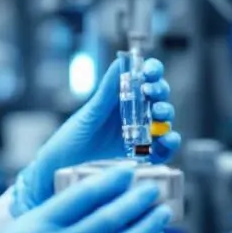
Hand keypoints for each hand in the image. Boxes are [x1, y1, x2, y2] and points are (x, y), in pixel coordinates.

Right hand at [0, 168, 170, 232]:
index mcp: (40, 229)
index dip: (112, 180)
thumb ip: (56, 211)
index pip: (85, 195)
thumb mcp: (23, 230)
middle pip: (111, 219)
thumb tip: (99, 192)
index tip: (128, 172)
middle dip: (138, 201)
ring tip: (159, 215)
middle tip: (152, 191)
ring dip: (150, 228)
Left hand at [11, 55, 180, 215]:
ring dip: (167, 115)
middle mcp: (133, 114)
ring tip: (158, 115)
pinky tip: (165, 141)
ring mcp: (140, 135)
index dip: (151, 70)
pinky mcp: (143, 157)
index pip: (144, 78)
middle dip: (159, 92)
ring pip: (164, 121)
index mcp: (120, 99)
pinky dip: (169, 145)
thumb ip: (107, 91)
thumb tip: (120, 62)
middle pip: (158, 98)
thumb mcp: (90, 114)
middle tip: (151, 94)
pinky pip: (163, 150)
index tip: (149, 72)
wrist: (61, 170)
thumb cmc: (71, 140)